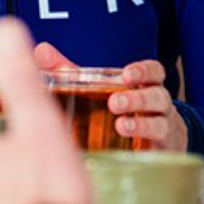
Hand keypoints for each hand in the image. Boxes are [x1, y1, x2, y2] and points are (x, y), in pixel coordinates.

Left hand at [32, 41, 188, 152]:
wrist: (143, 147)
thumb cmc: (115, 110)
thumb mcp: (94, 89)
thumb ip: (69, 70)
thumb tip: (42, 51)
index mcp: (144, 86)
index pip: (154, 72)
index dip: (144, 71)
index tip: (126, 75)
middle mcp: (157, 106)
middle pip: (158, 96)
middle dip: (137, 98)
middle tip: (114, 103)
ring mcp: (162, 129)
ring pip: (161, 122)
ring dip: (141, 123)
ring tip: (120, 125)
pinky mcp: (160, 152)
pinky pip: (160, 148)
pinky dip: (144, 145)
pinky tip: (127, 146)